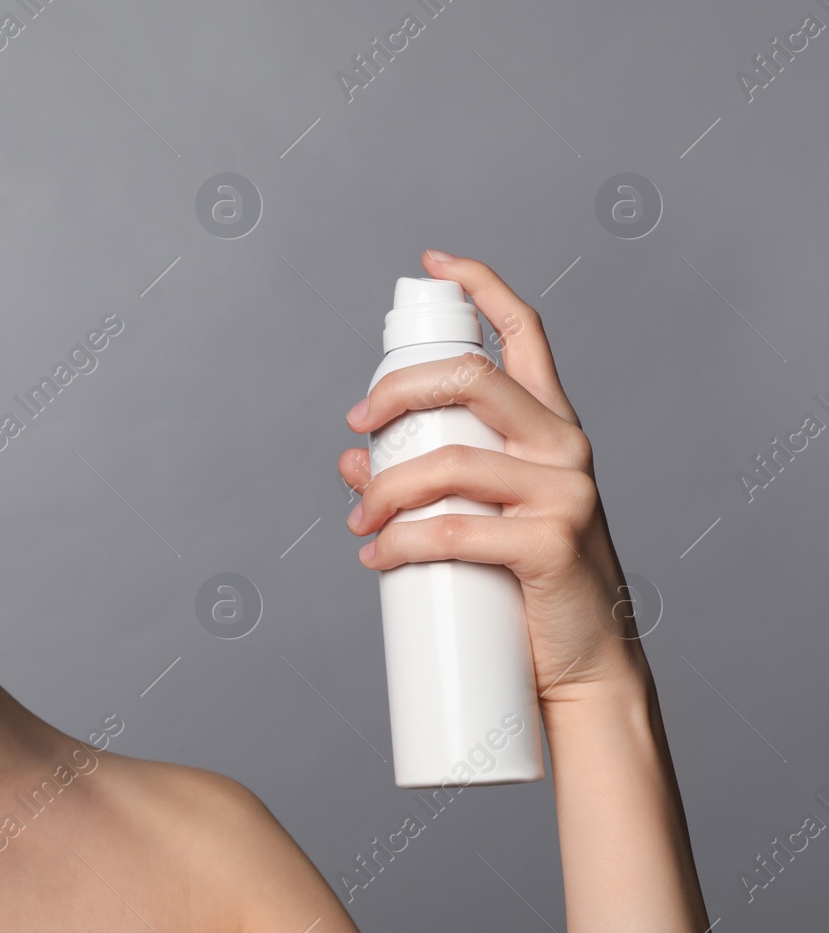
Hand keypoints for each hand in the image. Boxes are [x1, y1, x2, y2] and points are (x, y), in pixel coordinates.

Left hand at [337, 250, 644, 707]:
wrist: (582, 670)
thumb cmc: (527, 585)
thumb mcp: (478, 516)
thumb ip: (423, 477)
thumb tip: (349, 462)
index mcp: (552, 426)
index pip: (526, 333)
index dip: (483, 285)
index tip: (435, 262)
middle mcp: (566, 445)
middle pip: (470, 378)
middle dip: (397, 390)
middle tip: (356, 423)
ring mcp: (565, 490)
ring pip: (449, 461)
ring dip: (384, 488)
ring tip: (358, 518)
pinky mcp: (553, 542)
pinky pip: (454, 529)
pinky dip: (401, 541)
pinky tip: (377, 555)